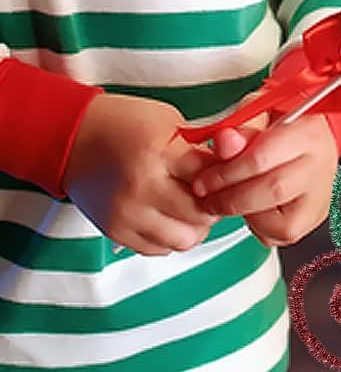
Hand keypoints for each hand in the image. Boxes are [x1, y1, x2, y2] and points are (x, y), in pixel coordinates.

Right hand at [63, 93, 216, 255]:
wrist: (74, 138)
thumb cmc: (126, 124)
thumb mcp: (171, 122)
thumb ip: (201, 147)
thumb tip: (235, 167)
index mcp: (158, 153)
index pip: (211, 176)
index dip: (228, 176)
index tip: (231, 173)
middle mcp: (141, 188)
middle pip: (201, 214)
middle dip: (216, 204)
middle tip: (216, 191)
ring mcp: (126, 215)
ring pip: (183, 240)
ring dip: (195, 226)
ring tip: (193, 206)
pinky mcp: (115, 232)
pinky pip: (158, 249)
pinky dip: (171, 237)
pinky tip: (171, 216)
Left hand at [191, 116, 339, 246]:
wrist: (311, 150)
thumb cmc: (283, 134)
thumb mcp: (261, 121)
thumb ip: (241, 131)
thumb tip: (224, 140)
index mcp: (309, 133)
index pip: (263, 157)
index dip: (227, 172)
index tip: (204, 180)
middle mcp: (321, 165)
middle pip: (272, 190)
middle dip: (230, 198)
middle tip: (208, 197)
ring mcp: (320, 197)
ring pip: (276, 220)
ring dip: (243, 214)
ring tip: (228, 202)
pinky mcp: (312, 221)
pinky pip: (277, 235)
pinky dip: (256, 227)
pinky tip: (252, 210)